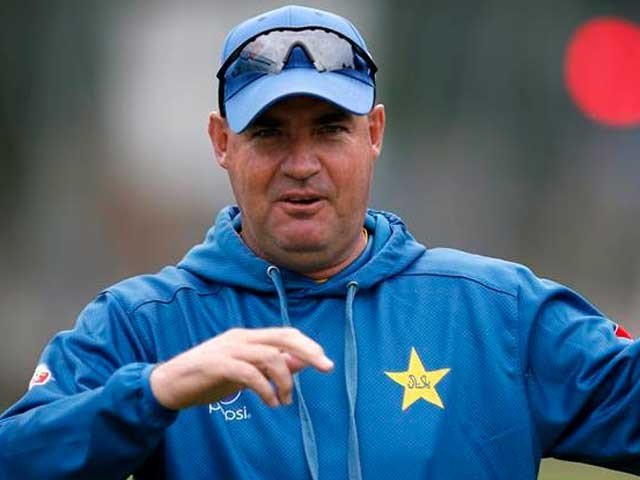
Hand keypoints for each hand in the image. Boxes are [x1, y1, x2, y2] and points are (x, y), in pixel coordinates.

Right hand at [149, 327, 333, 409]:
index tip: (324, 361)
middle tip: (326, 367)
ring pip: (269, 356)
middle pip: (283, 337)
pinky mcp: (216, 364)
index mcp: (248, 337)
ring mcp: (228, 349)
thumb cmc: (208, 378)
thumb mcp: (245, 372)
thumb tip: (301, 362)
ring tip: (284, 401)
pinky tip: (270, 402)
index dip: (307, 345)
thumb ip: (270, 366)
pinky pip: (249, 373)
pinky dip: (265, 389)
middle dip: (308, 351)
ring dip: (284, 380)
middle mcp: (241, 337)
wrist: (168, 384)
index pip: (285, 333)